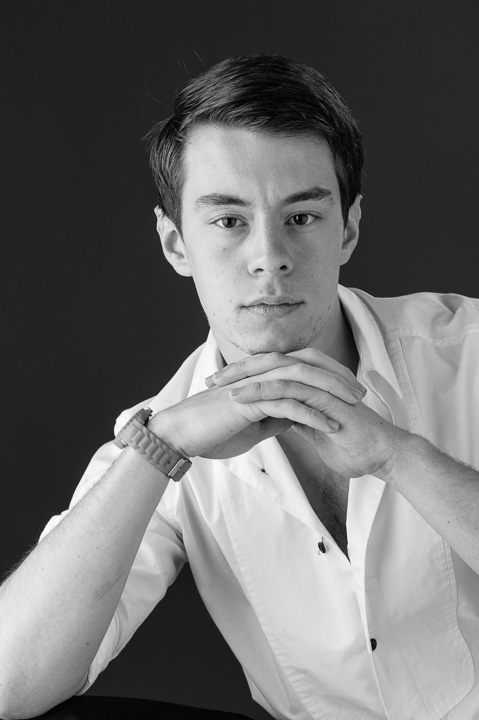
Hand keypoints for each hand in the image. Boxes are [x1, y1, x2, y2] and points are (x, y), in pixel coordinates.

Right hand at [149, 351, 365, 460]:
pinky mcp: (249, 401)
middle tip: (362, 394)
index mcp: (263, 376)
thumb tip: (296, 417)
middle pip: (309, 365)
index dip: (330, 375)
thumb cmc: (214, 430)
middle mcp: (262, 374)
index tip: (351, 392)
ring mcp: (256, 385)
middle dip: (338, 377)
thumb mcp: (254, 423)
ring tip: (354, 407)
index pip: (303, 366)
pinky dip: (312, 415)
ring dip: (331, 392)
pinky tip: (331, 427)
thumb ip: (275, 415)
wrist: (183, 435)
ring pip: (302, 380)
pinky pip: (288, 405)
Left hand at [208, 349, 406, 479]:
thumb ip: (299, 419)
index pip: (271, 371)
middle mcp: (314, 377)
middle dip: (237, 370)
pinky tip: (239, 397)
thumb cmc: (352, 446)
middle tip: (210, 380)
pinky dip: (261, 390)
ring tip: (218, 386)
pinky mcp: (324, 394)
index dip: (244, 376)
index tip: (219, 387)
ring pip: (274, 370)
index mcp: (310, 382)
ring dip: (243, 377)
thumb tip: (281, 419)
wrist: (380, 456)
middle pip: (268, 363)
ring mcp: (320, 383)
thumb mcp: (315, 431)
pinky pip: (287, 387)